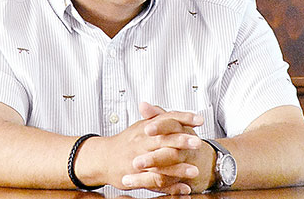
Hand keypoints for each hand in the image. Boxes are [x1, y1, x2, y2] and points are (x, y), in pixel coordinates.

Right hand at [78, 103, 202, 194]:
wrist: (103, 158)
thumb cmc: (126, 142)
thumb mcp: (141, 126)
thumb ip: (158, 118)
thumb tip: (178, 115)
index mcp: (145, 129)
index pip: (166, 120)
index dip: (183, 118)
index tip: (199, 120)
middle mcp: (142, 143)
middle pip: (163, 140)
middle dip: (181, 141)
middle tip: (198, 143)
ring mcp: (139, 161)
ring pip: (160, 165)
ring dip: (179, 169)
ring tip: (195, 171)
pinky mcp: (137, 178)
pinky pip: (156, 183)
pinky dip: (172, 187)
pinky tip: (185, 188)